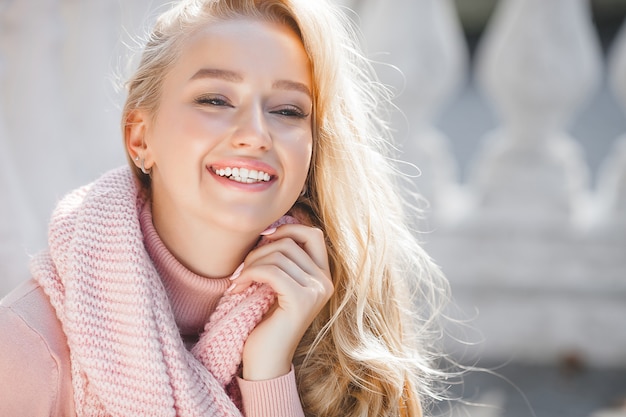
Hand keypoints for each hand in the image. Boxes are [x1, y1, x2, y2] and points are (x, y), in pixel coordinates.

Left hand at [228, 224, 333, 380]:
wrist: (265, 362)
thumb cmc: (267, 324)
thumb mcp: (278, 286)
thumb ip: (282, 261)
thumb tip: (269, 229)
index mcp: (323, 276)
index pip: (313, 234)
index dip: (287, 229)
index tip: (263, 240)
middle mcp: (325, 283)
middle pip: (291, 242)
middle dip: (261, 249)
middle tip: (243, 269)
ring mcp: (316, 291)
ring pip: (278, 255)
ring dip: (251, 264)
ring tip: (239, 281)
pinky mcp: (300, 301)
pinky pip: (271, 271)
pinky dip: (249, 275)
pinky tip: (237, 288)